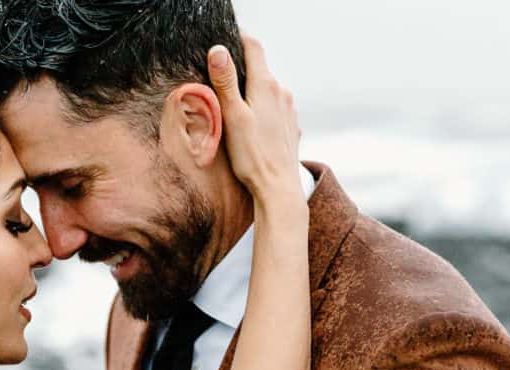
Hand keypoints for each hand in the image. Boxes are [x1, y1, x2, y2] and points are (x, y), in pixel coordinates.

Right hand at [207, 35, 302, 204]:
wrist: (278, 189)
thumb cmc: (252, 156)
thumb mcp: (232, 116)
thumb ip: (225, 82)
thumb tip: (218, 50)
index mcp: (266, 86)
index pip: (254, 47)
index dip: (239, 39)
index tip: (225, 41)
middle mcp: (282, 93)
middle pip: (260, 69)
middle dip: (242, 70)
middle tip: (220, 80)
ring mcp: (289, 110)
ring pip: (268, 90)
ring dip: (252, 92)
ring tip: (234, 109)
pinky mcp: (291, 127)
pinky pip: (275, 109)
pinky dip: (262, 110)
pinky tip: (251, 128)